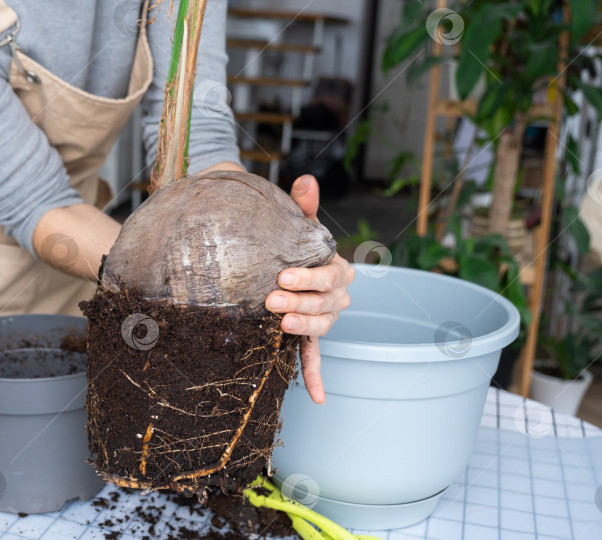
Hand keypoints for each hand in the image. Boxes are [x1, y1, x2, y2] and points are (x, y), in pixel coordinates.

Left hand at [265, 175, 354, 404]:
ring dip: (305, 328)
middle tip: (271, 301)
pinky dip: (316, 376)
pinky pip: (315, 357)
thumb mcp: (295, 223)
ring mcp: (322, 316)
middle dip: (301, 302)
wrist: (274, 255)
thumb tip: (306, 180)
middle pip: (327, 303)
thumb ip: (303, 205)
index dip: (310, 277)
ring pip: (322, 326)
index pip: (332, 274)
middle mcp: (335, 295)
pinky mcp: (308, 335)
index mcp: (335, 267)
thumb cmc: (287, 240)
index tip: (282, 276)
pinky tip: (316, 398)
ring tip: (281, 326)